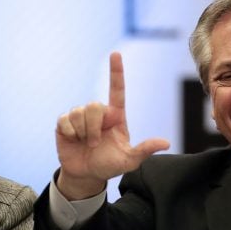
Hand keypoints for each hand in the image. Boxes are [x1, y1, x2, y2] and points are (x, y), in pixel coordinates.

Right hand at [55, 52, 169, 198]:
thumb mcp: (129, 161)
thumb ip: (144, 150)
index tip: (115, 54)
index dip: (116, 72)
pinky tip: (73, 140)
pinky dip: (70, 133)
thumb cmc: (109, 165)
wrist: (86, 175)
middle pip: (94, 105)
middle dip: (93, 128)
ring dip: (83, 133)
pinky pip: (65, 120)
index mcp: (115, 116)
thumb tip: (166, 143)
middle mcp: (99, 113)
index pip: (117, 89)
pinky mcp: (64, 123)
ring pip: (79, 112)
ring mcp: (81, 117)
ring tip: (86, 143)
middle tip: (96, 144)